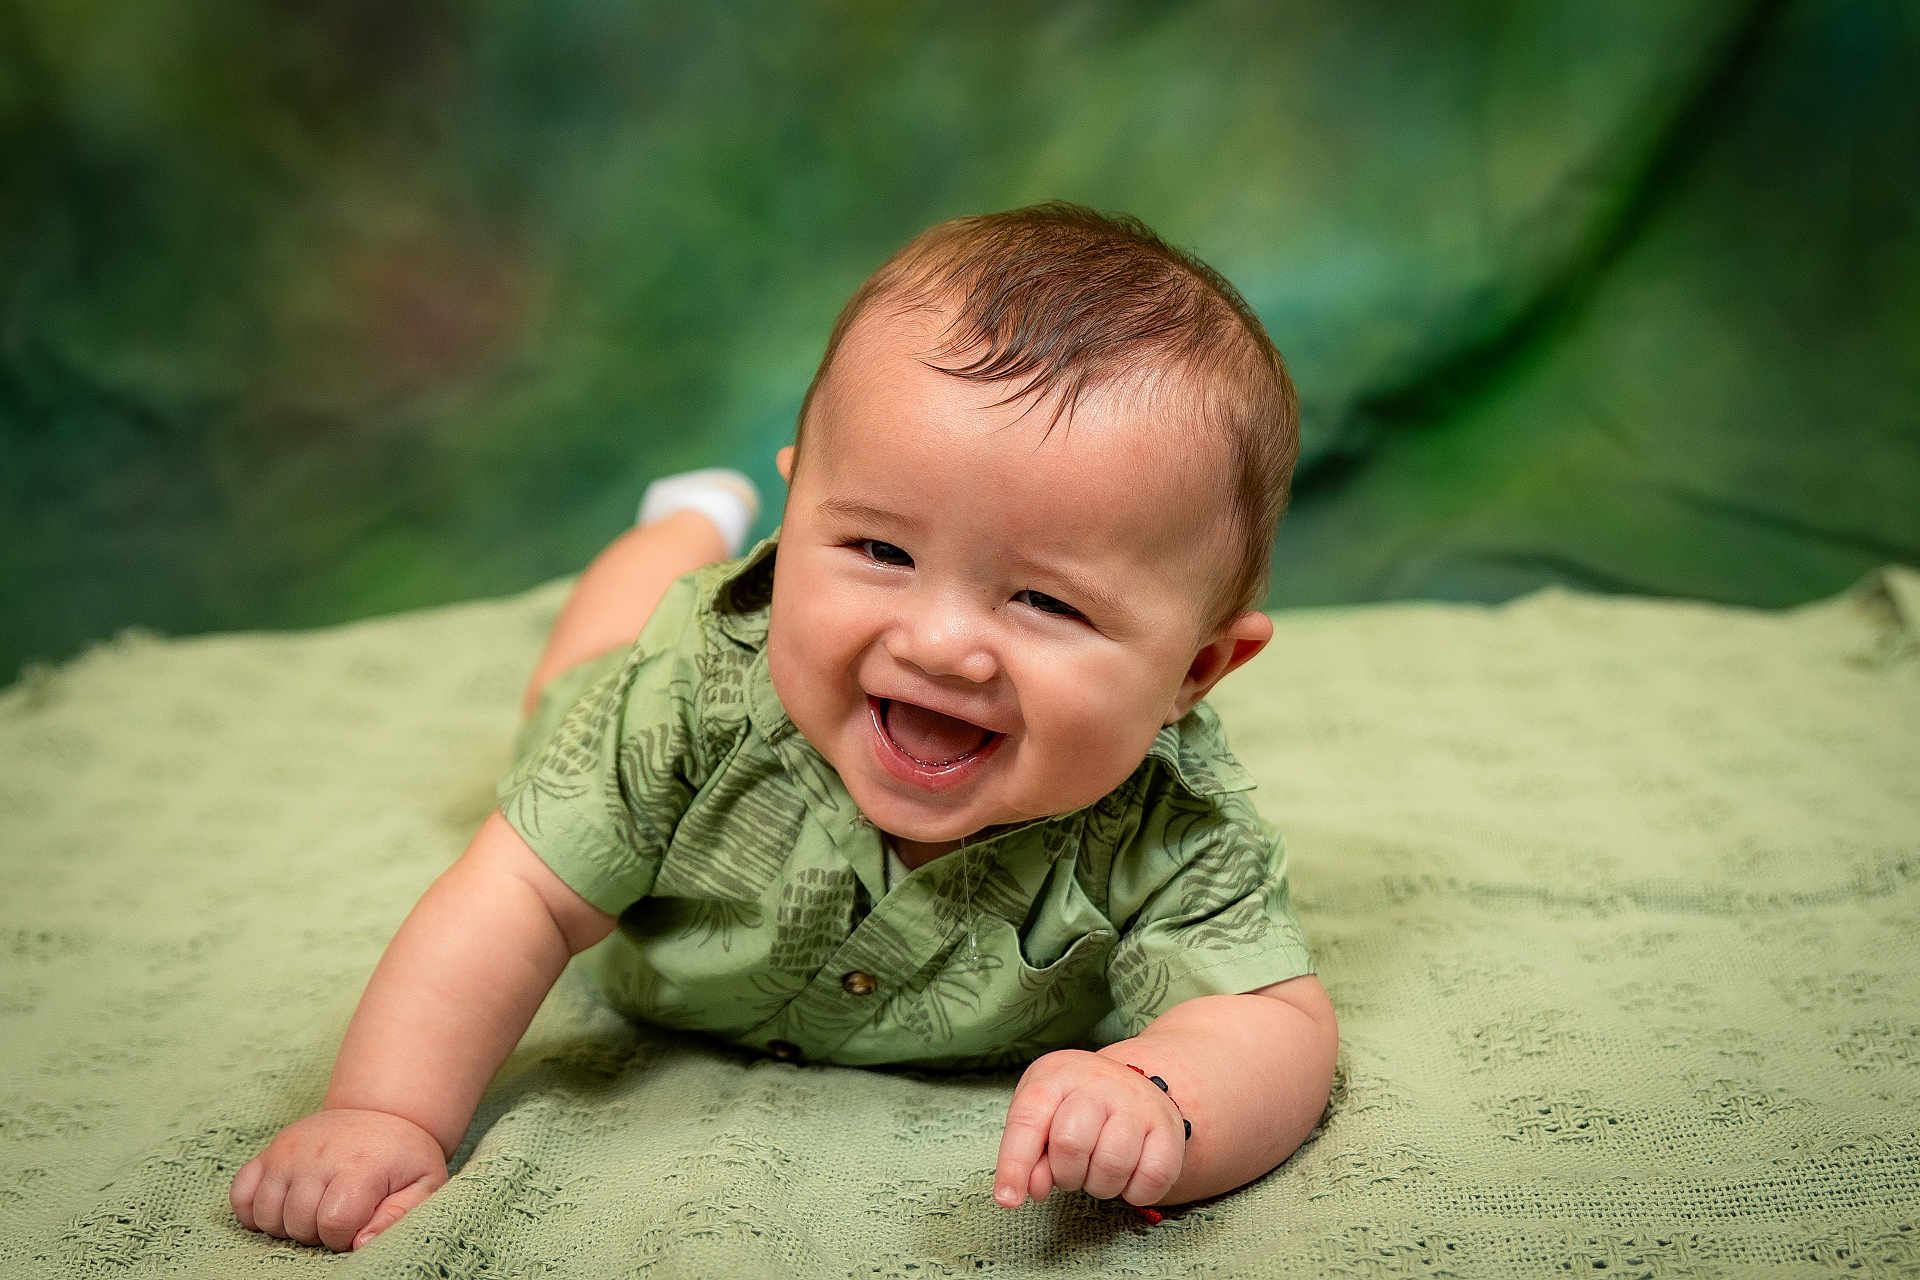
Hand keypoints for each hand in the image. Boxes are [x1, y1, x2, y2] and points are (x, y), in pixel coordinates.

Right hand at [230, 1108, 447, 1251]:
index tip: (358, 1224)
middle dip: (318, 1232)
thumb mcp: (423, 1183)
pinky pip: (240, 1193)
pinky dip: (252, 1210)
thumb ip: (398, 1217)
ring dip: (287, 1225)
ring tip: (314, 1210)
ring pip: (266, 1214)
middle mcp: (318, 1155)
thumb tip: (361, 1245)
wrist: (381, 1112)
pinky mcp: (270, 1151)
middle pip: (298, 1222)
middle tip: (337, 1215)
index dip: (345, 1236)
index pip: (334, 1223)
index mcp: (360, 1164)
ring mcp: (289, 1152)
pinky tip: (281, 1206)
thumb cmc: (402, 1156)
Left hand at [993, 1049, 1186, 1208]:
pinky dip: (1134, 1193)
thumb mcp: (1043, 1118)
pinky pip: (1151, 1179)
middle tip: (1072, 1172)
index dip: (1014, 1164)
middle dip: (1065, 1174)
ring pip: (1112, 1164)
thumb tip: (1027, 1191)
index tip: (1008, 1200)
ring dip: (1099, 1185)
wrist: (1134, 1087)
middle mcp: (1099, 1080)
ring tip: (1098, 1171)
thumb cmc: (1075, 1110)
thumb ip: (1028, 1155)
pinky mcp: (1169, 1128)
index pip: (1028, 1120)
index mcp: (1056, 1075)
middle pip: (1071, 1143)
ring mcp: (1138, 1102)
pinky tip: (1128, 1176)